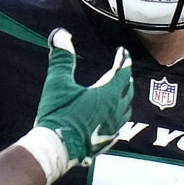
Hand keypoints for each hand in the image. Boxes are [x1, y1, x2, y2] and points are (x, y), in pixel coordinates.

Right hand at [15, 29, 131, 183]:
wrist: (56, 149)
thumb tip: (61, 34)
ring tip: (121, 92)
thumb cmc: (58, 116)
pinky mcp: (108, 141)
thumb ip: (62, 58)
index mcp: (107, 94)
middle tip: (122, 70)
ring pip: (126, 109)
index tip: (122, 52)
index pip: (122, 72)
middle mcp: (115, 110)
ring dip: (125, 97)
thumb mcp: (57, 83)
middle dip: (125, 77)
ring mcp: (113, 127)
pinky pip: (120, 125)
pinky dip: (119, 116)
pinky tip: (113, 118)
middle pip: (127, 90)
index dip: (123, 60)